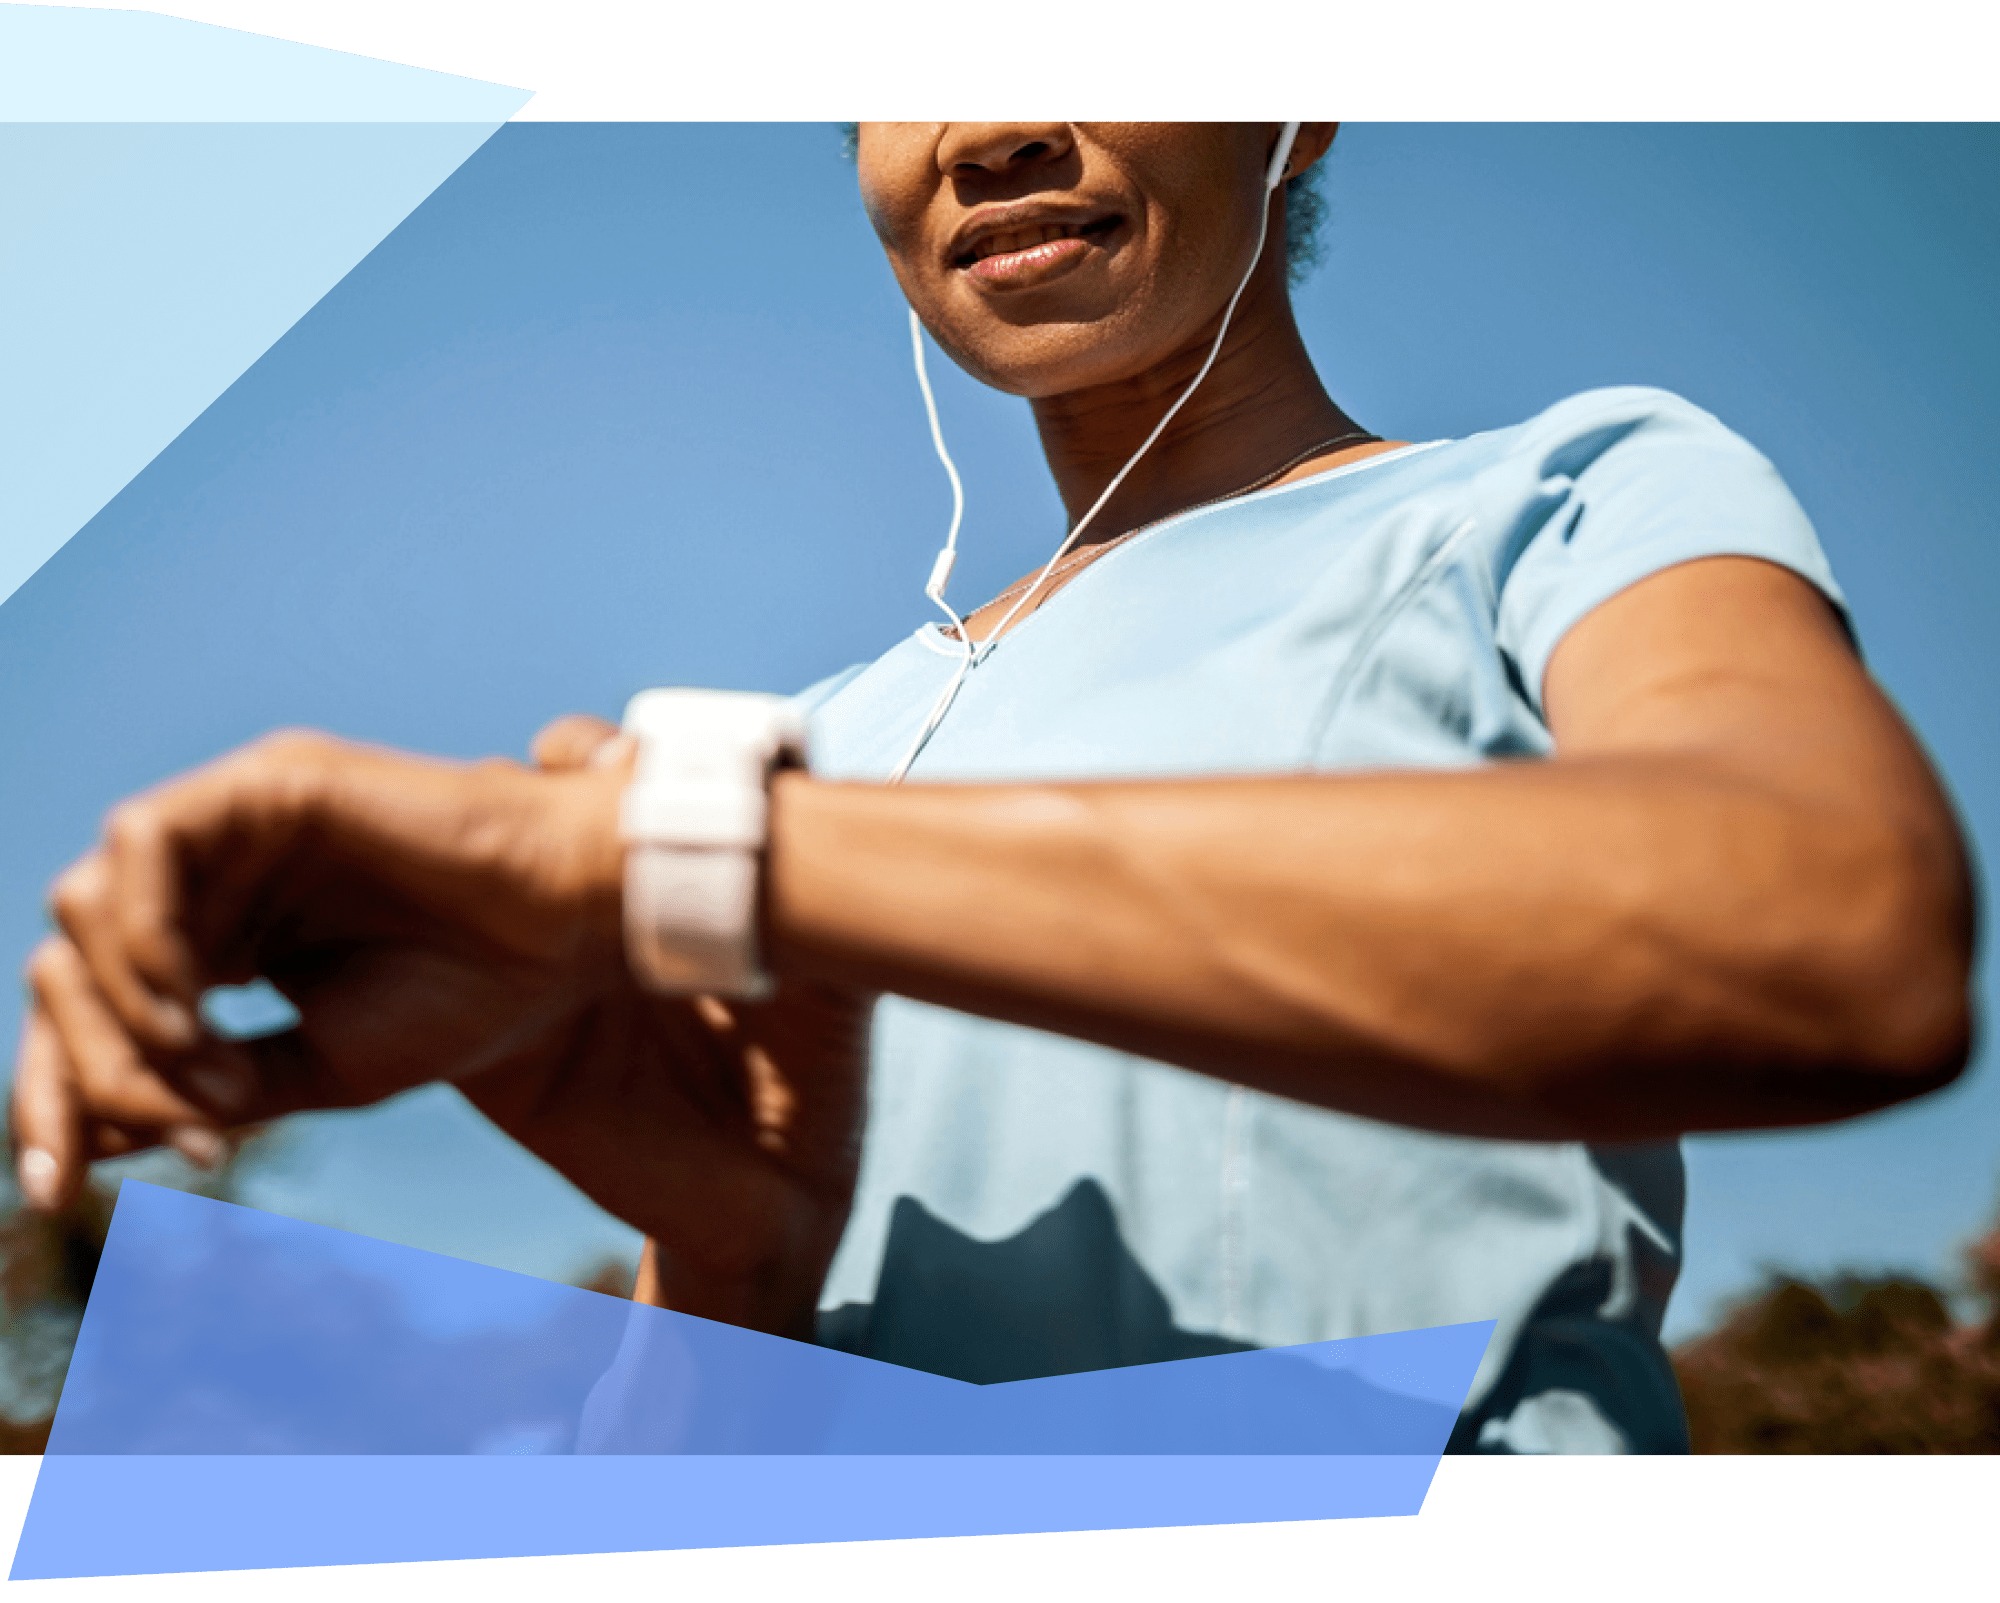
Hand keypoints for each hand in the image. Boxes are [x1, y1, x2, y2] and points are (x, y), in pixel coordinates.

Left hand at [13, 720, 869, 1335]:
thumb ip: (212, 1091)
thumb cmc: (478, 994)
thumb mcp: (324, 1067)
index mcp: (228, 935)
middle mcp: (216, 875)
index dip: (55, 1094)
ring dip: (119, 1007)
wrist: (575, 928)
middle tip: (171, 1136)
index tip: (57, 1188)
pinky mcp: (266, 781)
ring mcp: (236, 821)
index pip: (93, 1010)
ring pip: (87, 906)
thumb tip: (95, 1143)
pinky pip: (145, 845)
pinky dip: (145, 932)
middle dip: (80, 1065)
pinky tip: (192, 1004)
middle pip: (66, 963)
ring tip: (203, 1073)